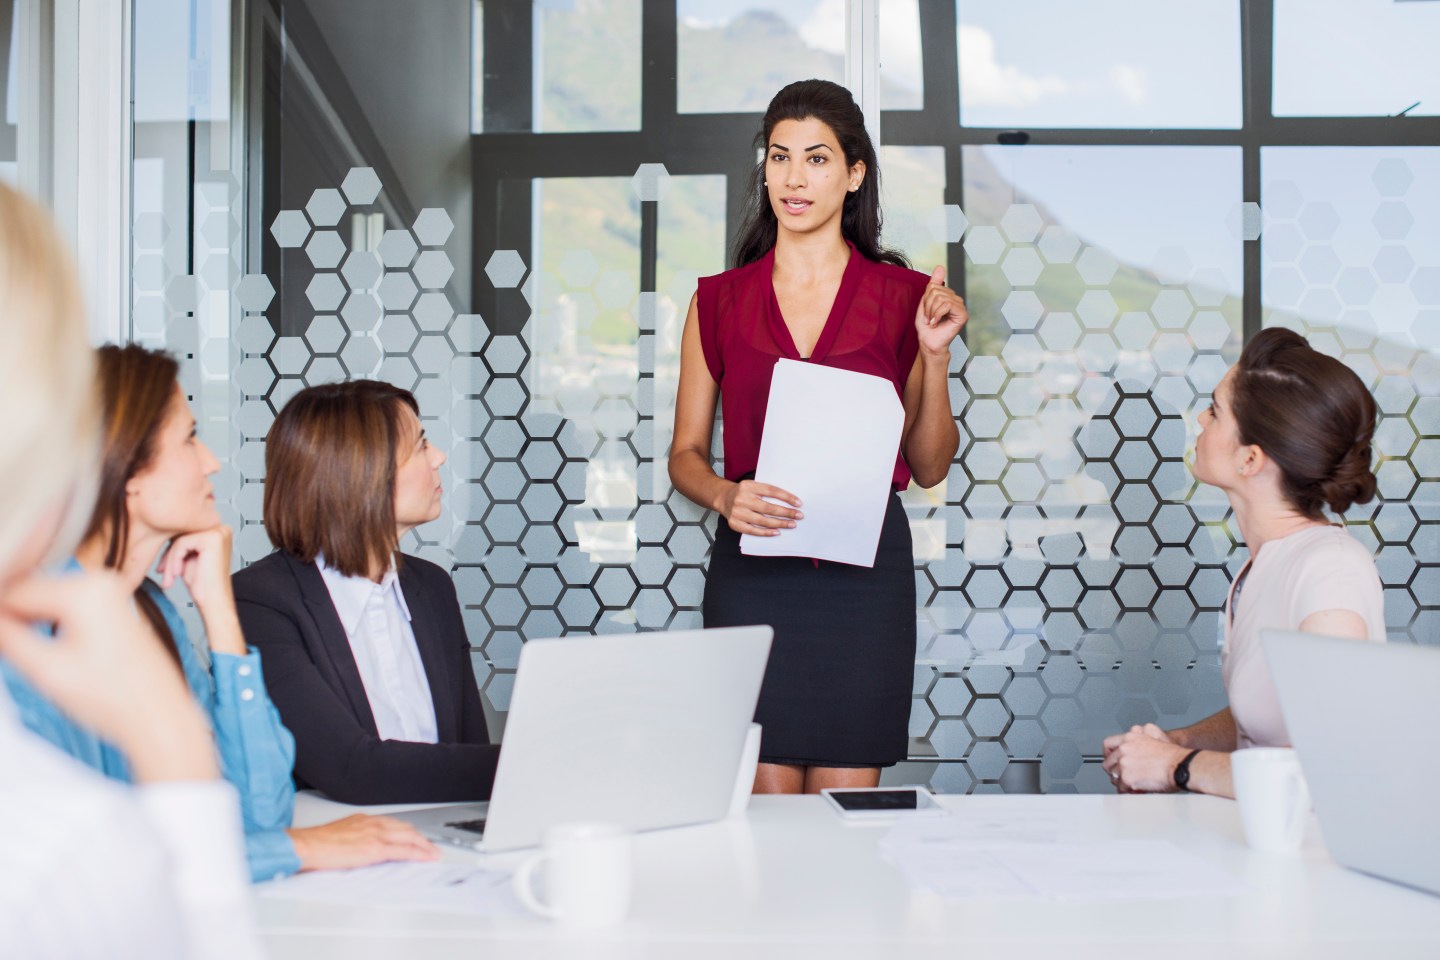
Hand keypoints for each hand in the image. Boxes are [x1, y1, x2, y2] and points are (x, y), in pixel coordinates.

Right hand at [0, 571, 216, 782]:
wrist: (160, 718)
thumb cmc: (114, 700)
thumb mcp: (46, 670)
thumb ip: (9, 638)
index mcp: (86, 591)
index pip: (16, 591)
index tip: (0, 641)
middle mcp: (102, 583)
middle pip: (33, 592)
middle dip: (12, 617)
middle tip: (7, 648)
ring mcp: (111, 595)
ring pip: (48, 601)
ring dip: (28, 621)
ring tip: (21, 652)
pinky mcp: (114, 611)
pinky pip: (68, 609)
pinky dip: (49, 625)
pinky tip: (45, 650)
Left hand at [157, 525, 247, 654]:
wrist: (214, 602)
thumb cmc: (204, 586)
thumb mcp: (189, 559)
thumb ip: (182, 543)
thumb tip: (163, 530)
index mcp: (219, 532)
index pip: (187, 532)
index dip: (172, 550)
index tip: (164, 568)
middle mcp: (222, 529)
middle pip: (183, 534)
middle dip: (170, 555)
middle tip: (165, 574)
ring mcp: (218, 532)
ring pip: (180, 539)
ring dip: (170, 560)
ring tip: (170, 577)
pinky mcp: (211, 539)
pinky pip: (181, 543)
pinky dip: (174, 560)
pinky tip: (178, 573)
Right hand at [288, 815, 440, 871]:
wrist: (306, 845)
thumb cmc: (316, 844)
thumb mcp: (340, 835)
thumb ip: (355, 839)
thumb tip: (361, 850)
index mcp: (363, 820)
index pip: (393, 824)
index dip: (408, 831)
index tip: (416, 837)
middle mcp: (372, 823)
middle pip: (405, 828)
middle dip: (421, 837)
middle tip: (431, 846)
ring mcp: (375, 834)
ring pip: (409, 836)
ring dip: (424, 845)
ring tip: (433, 853)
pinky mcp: (375, 848)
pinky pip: (403, 850)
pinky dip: (419, 853)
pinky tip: (426, 857)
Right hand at [719, 480, 801, 536]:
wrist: (723, 498)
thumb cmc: (743, 492)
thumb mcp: (753, 486)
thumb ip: (766, 491)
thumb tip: (789, 501)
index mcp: (748, 486)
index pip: (771, 491)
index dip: (786, 497)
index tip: (798, 503)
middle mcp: (742, 498)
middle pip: (768, 507)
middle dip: (786, 512)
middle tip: (799, 516)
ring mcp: (737, 512)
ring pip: (762, 520)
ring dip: (779, 523)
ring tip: (791, 524)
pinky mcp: (734, 523)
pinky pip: (753, 530)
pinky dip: (766, 532)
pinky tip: (777, 532)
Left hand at [914, 266, 967, 356]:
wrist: (929, 343)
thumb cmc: (927, 327)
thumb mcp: (925, 302)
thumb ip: (933, 284)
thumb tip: (940, 267)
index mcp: (947, 296)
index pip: (933, 285)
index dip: (925, 299)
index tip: (926, 312)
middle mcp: (956, 299)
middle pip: (935, 291)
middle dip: (927, 306)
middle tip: (929, 318)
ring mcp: (960, 306)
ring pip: (940, 298)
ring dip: (931, 312)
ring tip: (932, 321)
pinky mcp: (963, 314)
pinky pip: (946, 305)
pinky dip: (937, 315)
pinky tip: (936, 323)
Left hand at [1102, 725, 1185, 792]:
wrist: (1181, 765)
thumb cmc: (1173, 757)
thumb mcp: (1153, 741)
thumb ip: (1137, 746)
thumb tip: (1129, 757)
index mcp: (1130, 737)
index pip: (1108, 744)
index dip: (1108, 755)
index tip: (1111, 761)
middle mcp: (1124, 749)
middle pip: (1108, 762)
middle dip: (1114, 771)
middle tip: (1121, 777)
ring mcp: (1124, 763)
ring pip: (1114, 777)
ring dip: (1121, 782)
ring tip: (1131, 785)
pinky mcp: (1127, 778)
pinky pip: (1121, 788)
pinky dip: (1127, 791)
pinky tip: (1135, 791)